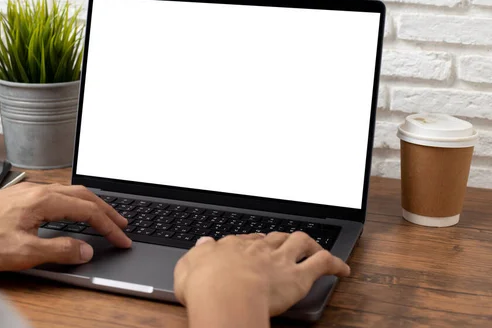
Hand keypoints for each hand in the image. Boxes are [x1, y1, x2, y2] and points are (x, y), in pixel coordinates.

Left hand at [0, 182, 131, 270]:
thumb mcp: (23, 252)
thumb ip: (59, 251)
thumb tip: (86, 249)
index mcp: (44, 200)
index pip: (88, 211)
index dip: (109, 226)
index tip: (123, 239)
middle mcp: (38, 190)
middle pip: (84, 195)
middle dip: (107, 210)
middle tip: (122, 225)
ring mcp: (28, 191)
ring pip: (71, 192)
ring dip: (91, 205)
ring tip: (103, 217)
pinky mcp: (19, 197)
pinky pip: (57, 194)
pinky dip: (74, 203)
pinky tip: (71, 212)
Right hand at [174, 232, 349, 326]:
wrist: (225, 293)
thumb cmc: (204, 284)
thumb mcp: (188, 265)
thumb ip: (198, 253)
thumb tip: (203, 243)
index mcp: (232, 246)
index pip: (246, 240)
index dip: (253, 243)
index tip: (255, 246)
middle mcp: (258, 248)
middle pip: (274, 236)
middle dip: (280, 238)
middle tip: (283, 243)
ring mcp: (280, 260)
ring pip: (300, 241)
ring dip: (310, 243)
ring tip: (315, 248)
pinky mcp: (298, 276)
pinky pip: (323, 263)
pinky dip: (335, 264)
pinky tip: (342, 269)